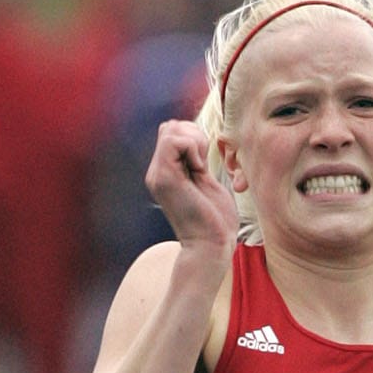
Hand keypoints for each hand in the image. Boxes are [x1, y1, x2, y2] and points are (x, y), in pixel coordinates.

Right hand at [145, 119, 238, 254]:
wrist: (211, 246)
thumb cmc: (216, 221)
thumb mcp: (206, 182)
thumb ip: (197, 162)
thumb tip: (197, 137)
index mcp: (166, 173)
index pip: (172, 132)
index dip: (193, 137)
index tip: (204, 163)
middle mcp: (157, 173)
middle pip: (169, 127)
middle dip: (193, 135)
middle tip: (204, 164)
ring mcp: (158, 175)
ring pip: (170, 129)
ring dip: (194, 142)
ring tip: (201, 167)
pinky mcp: (164, 178)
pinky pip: (174, 141)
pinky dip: (192, 148)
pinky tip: (200, 169)